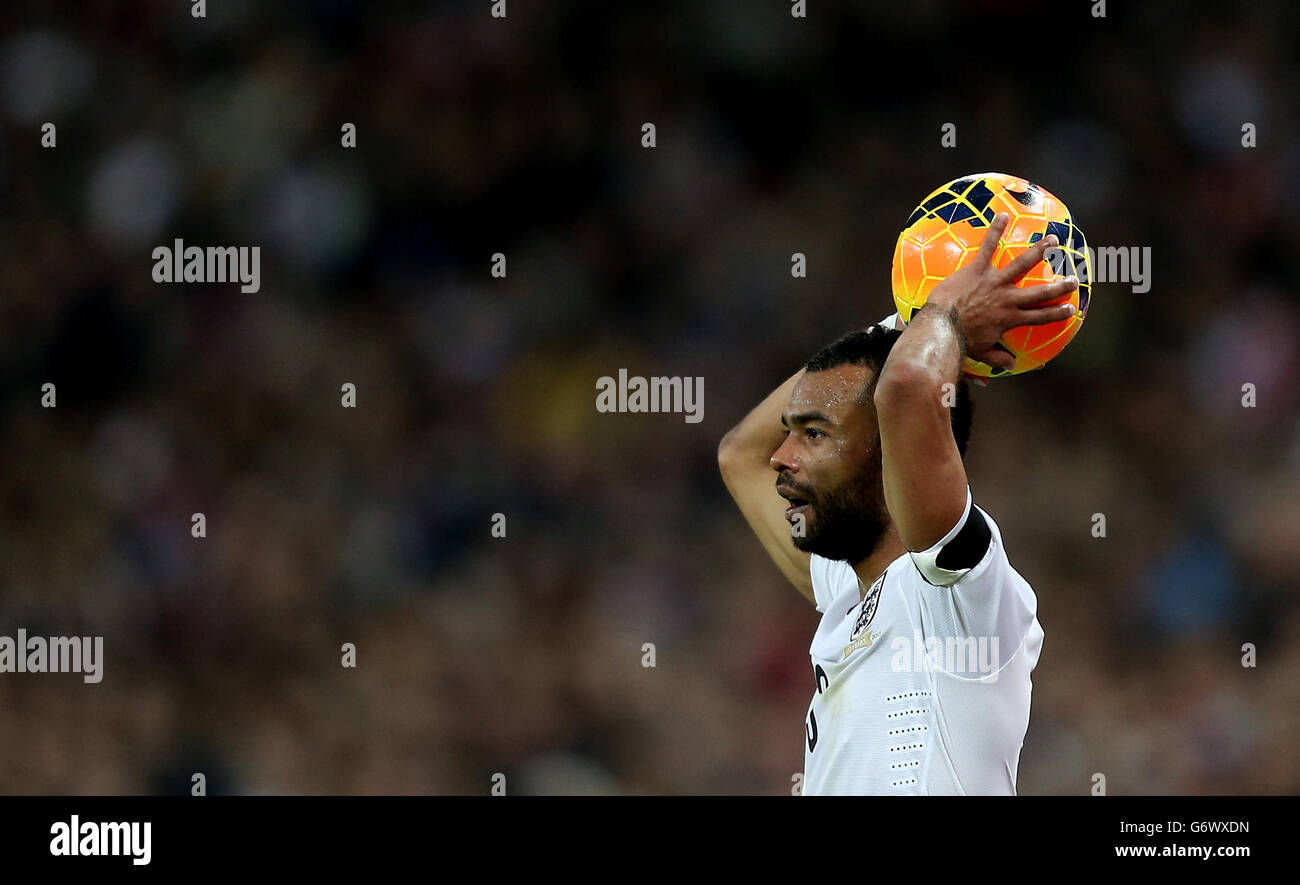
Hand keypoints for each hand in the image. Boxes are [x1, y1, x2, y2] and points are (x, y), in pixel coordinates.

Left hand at [924, 212, 1078, 370]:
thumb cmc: (960, 341)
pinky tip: (1002, 215)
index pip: (1040, 317)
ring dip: (1039, 251)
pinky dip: (995, 231)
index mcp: (1010, 319)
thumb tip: (1011, 365)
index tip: (1072, 309)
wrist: (942, 327)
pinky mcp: (978, 270)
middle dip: (1060, 286)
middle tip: (1074, 279)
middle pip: (1040, 292)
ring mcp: (994, 282)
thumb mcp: (981, 353)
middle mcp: (1008, 299)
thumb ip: (998, 358)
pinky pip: (988, 247)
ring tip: (1054, 240)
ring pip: (1022, 264)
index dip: (1058, 313)